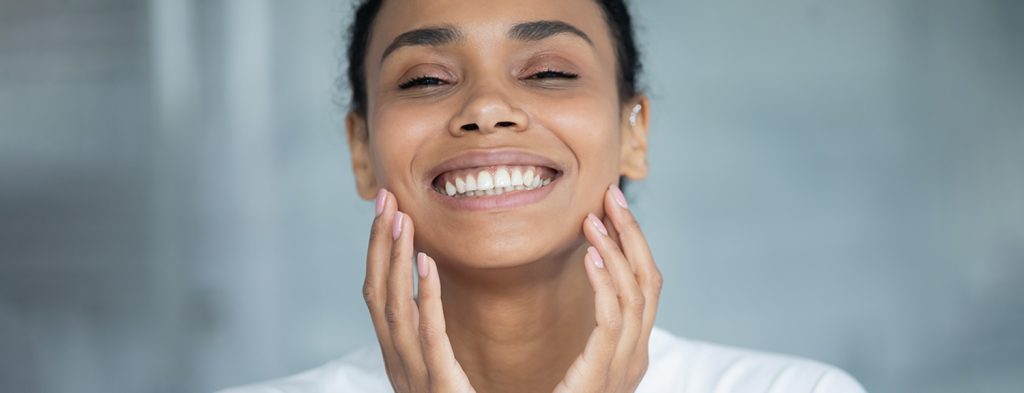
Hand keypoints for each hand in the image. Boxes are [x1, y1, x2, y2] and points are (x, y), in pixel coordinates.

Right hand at [362, 189, 475, 392]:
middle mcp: (396, 365)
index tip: (387, 212)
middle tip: (385, 200)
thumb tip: (427, 291)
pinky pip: (428, 335)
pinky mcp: (438, 387)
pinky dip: (425, 296)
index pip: (378, 295)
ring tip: (401, 219)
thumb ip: (430, 337)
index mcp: (398, 359)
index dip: (379, 252)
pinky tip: (427, 263)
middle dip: (379, 245)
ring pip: (394, 308)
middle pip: (377, 294)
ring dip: (395, 259)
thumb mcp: (438, 372)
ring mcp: (412, 377)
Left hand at [554, 184, 662, 392]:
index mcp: (632, 350)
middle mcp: (637, 355)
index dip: (633, 243)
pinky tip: (590, 256)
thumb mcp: (581, 367)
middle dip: (633, 234)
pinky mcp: (605, 374)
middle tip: (612, 195)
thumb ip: (589, 336)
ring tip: (594, 218)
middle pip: (650, 281)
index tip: (611, 208)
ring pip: (637, 294)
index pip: (645, 285)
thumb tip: (583, 289)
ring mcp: (627, 366)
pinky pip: (613, 320)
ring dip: (617, 250)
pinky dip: (605, 283)